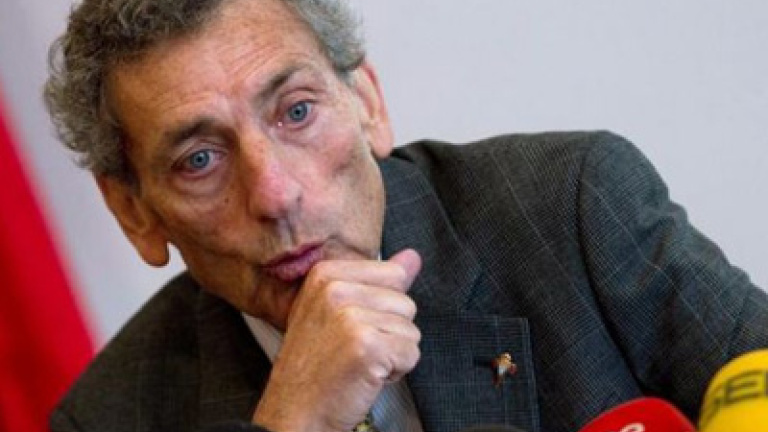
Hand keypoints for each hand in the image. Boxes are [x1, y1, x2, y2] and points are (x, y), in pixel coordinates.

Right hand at [252, 249, 421, 431]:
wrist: (294, 412)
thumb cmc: (315, 366)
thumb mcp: (338, 312)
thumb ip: (378, 282)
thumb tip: (413, 257)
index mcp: (326, 274)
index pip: (393, 274)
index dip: (382, 308)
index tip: (352, 328)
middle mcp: (336, 289)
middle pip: (405, 302)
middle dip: (390, 332)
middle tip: (354, 350)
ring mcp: (351, 317)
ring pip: (411, 329)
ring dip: (393, 353)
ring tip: (359, 362)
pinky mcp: (367, 346)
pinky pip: (411, 353)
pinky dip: (396, 372)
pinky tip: (366, 376)